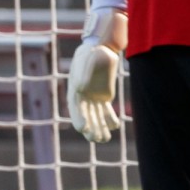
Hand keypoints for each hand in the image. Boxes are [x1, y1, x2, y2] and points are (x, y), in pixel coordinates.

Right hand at [67, 8, 126, 142]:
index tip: (84, 128)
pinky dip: (110, 119)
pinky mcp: (104, 97)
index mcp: (75, 90)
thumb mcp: (87, 60)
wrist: (101, 49)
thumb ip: (84, 72)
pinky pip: (107, 111)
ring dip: (100, 128)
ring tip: (104, 140)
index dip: (79, 119)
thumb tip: (81, 87)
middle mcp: (83, 97)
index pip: (75, 108)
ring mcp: (94, 98)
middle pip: (86, 116)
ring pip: (97, 116)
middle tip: (94, 139)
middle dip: (90, 128)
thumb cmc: (92, 53)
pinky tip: (115, 126)